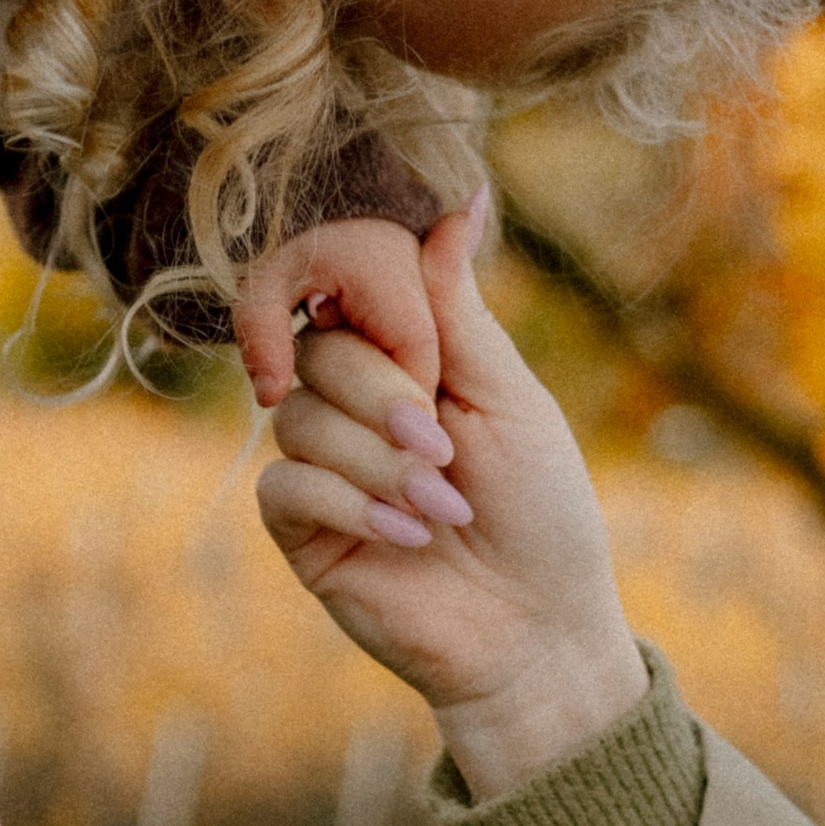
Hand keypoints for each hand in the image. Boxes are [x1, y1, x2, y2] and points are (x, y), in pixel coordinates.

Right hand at [256, 203, 646, 796]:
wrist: (533, 630)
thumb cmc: (539, 508)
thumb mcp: (507, 393)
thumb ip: (456, 304)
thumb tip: (460, 195)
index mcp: (404, 347)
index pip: (333, 276)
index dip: (351, 291)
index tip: (412, 344)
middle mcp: (350, 393)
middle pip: (318, 347)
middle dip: (388, 401)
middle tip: (448, 450)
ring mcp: (319, 458)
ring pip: (301, 419)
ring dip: (382, 467)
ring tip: (444, 511)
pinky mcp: (297, 524)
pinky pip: (285, 484)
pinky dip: (353, 508)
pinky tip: (407, 539)